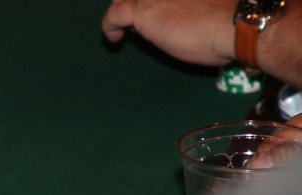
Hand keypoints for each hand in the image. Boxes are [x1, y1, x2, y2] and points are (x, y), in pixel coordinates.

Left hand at [102, 0, 234, 65]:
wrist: (237, 24)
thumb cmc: (232, 18)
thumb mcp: (209, 5)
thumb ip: (188, 6)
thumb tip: (176, 17)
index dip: (149, 1)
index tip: (156, 10)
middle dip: (134, 0)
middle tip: (134, 15)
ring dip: (121, 9)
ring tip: (123, 26)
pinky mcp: (142, 10)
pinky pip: (114, 14)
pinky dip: (109, 26)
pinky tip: (114, 39)